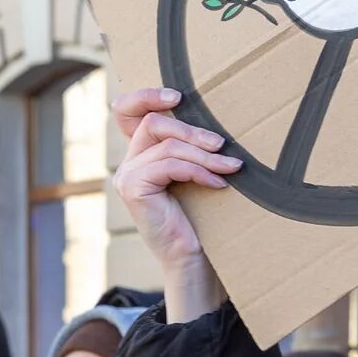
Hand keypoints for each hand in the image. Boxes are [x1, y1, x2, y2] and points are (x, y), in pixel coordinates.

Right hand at [107, 86, 234, 322]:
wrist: (193, 261)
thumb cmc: (201, 219)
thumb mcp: (196, 174)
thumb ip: (192, 147)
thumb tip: (215, 121)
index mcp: (140, 155)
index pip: (126, 111)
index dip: (145, 95)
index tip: (176, 96)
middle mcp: (128, 163)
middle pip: (153, 122)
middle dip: (192, 130)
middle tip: (222, 144)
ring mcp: (127, 176)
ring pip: (166, 144)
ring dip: (204, 154)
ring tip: (231, 166)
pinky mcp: (133, 188)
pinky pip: (170, 165)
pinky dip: (199, 171)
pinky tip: (219, 184)